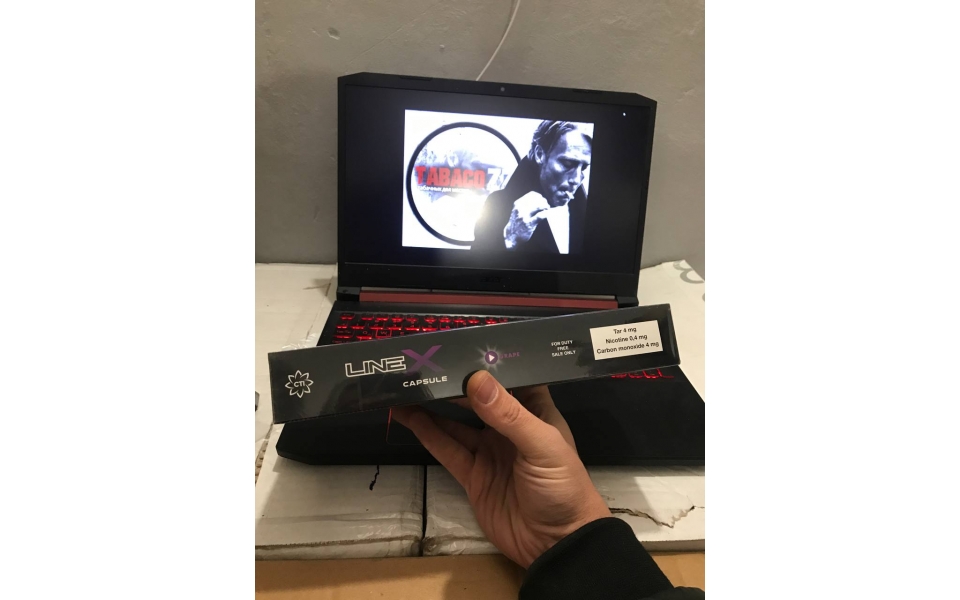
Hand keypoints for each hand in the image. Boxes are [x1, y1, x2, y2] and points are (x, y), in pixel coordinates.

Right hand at [392, 371, 611, 567]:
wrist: (557, 545)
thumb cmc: (563, 487)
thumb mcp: (542, 446)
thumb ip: (508, 415)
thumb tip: (475, 380)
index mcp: (535, 412)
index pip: (509, 378)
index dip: (486, 361)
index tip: (458, 345)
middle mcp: (510, 427)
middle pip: (476, 398)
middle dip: (451, 382)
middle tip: (421, 364)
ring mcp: (489, 451)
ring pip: (455, 422)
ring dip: (432, 405)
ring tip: (406, 386)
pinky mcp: (472, 476)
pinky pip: (446, 449)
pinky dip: (427, 433)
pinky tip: (408, 416)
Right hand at [503, 191, 550, 247]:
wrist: (511, 235)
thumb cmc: (517, 222)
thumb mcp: (518, 210)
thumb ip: (525, 204)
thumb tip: (539, 198)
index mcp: (518, 204)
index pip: (532, 194)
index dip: (539, 196)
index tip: (542, 200)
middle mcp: (520, 208)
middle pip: (536, 199)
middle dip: (544, 201)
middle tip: (546, 205)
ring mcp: (525, 216)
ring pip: (538, 206)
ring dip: (545, 206)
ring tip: (547, 209)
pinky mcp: (529, 224)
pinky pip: (540, 216)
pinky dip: (546, 213)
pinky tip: (547, 214)